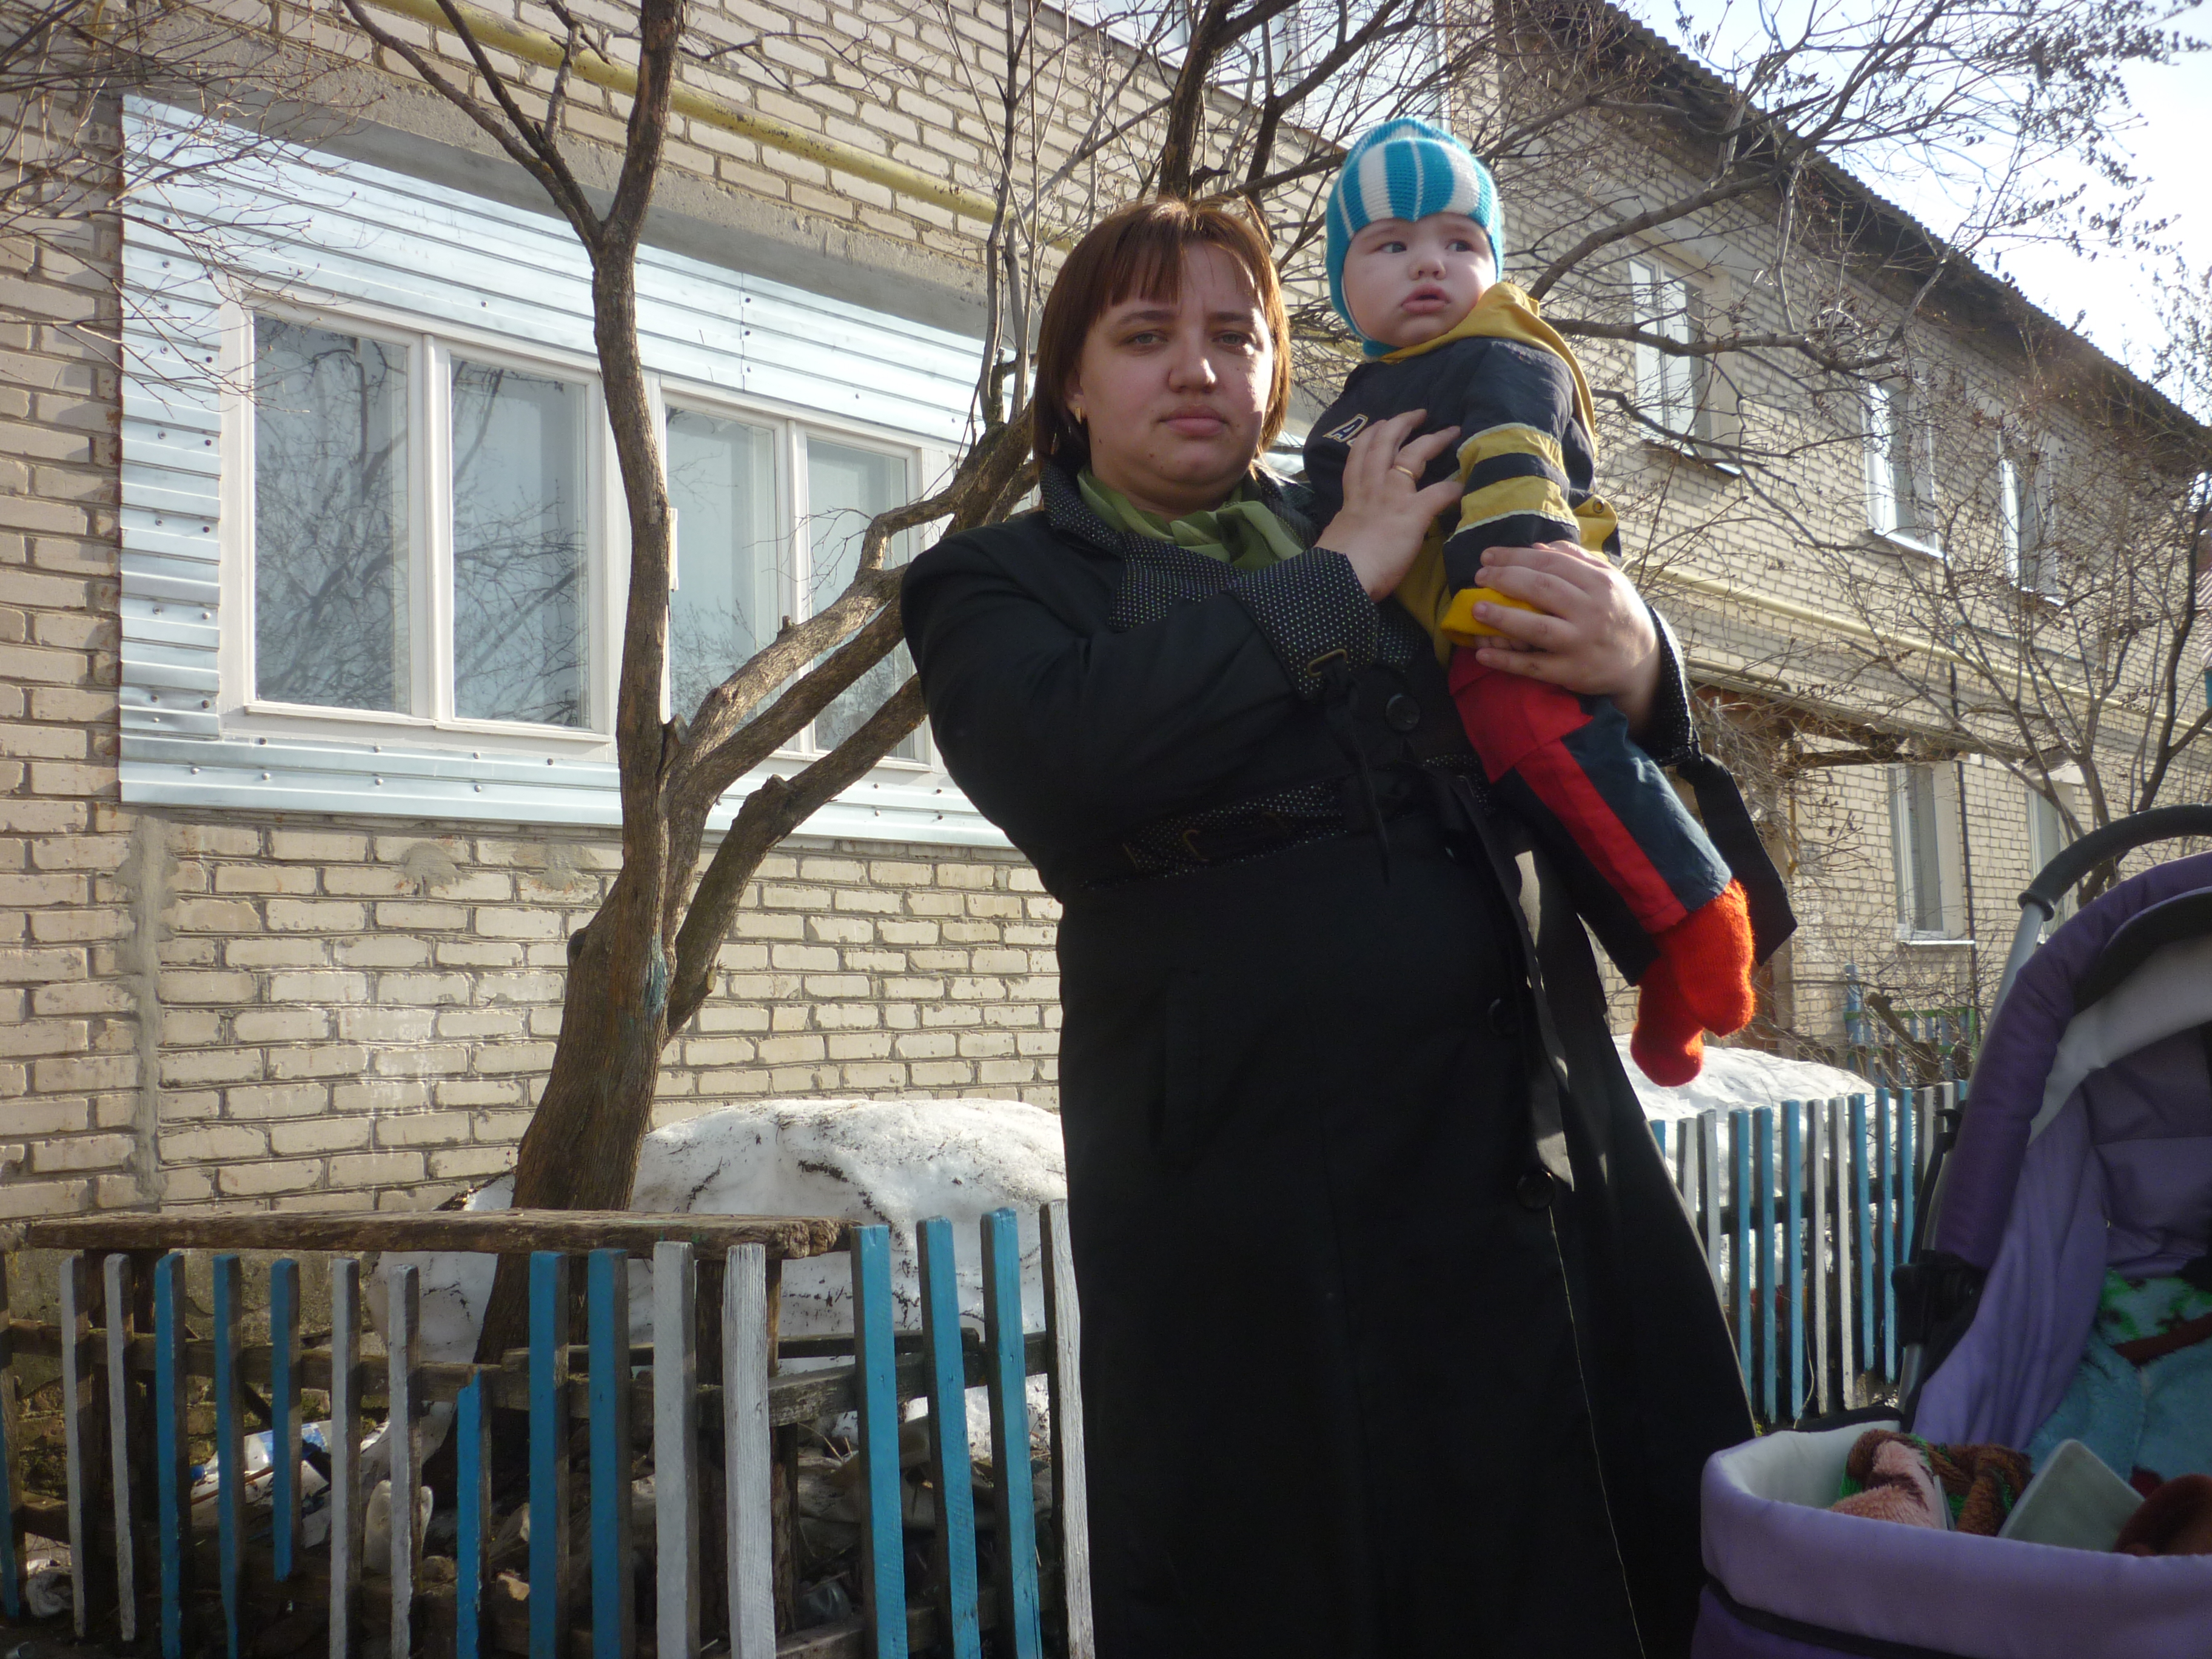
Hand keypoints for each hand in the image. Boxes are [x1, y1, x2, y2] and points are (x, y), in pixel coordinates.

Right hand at [1315, 410, 1463, 598]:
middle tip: (1417, 413)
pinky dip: (1454, 487)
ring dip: (1432, 439)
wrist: (1343, 575)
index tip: (1379, 426)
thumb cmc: (1338, 563)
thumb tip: (1353, 529)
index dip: (1370, 437)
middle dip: (1401, 423)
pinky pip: (1440, 492)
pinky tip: (1464, 484)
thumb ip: (1352, 524)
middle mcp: (1372, 486)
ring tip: (1448, 430)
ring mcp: (1393, 495)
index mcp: (1353, 494)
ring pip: (1411, 454)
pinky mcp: (1413, 512)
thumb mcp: (1341, 534)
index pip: (1359, 456)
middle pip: (1384, 443)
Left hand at [1468, 541, 1661, 731]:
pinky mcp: (1571, 672)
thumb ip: (1576, 559)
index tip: (1488, 557)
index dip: (1515, 557)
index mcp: (1600, 583)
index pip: (1551, 564)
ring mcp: (1580, 643)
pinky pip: (1533, 666)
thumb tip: (1537, 546)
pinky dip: (1506, 662)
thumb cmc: (1617, 613)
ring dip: (1503, 618)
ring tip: (1476, 609)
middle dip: (1505, 579)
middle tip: (1479, 577)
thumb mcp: (1609, 580)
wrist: (1642, 661)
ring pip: (1537, 628)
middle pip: (1542, 589)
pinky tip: (1483, 655)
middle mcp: (1591, 612)